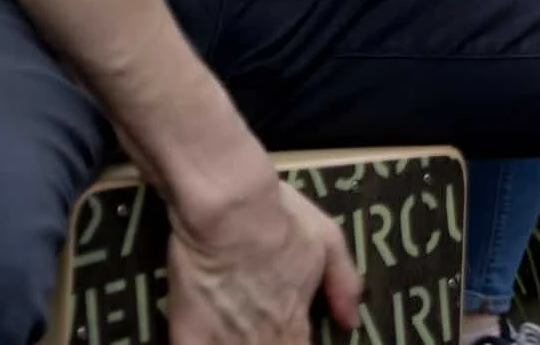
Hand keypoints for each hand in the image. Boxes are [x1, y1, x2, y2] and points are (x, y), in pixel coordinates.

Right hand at [167, 170, 361, 342]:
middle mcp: (262, 338)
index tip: (293, 336)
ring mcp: (224, 339)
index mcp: (293, 321)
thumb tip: (351, 323)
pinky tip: (208, 337)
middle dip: (269, 343)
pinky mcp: (188, 334)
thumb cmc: (283, 220)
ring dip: (240, 344)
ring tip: (240, 330)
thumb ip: (343, 285)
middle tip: (263, 330)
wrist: (230, 208)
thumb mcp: (329, 242)